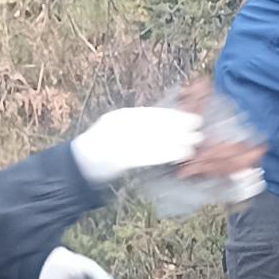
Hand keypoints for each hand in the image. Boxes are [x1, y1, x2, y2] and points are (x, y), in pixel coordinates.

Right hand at [71, 107, 203, 184]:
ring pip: (154, 140)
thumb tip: (164, 125)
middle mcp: (119, 127)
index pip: (150, 114)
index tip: (190, 117)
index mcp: (118, 117)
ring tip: (194, 144)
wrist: (79, 165)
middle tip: (198, 128)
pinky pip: (147, 156)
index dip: (172, 115)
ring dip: (176, 141)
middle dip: (178, 126)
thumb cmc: (101, 148)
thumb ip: (135, 126)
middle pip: (155, 125)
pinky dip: (166, 155)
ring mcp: (118, 142)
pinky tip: (180, 155)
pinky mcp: (120, 159)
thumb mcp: (116, 129)